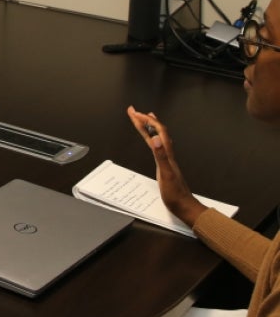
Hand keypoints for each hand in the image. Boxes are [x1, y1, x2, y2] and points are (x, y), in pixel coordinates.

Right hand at [126, 106, 207, 226]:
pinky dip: (151, 138)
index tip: (135, 113)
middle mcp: (167, 153)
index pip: (158, 130)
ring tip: (142, 118)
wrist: (184, 205)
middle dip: (144, 120)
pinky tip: (151, 139)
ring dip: (148, 126)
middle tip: (133, 111)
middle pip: (156, 131)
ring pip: (156, 137)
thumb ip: (160, 156)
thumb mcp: (166, 174)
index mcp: (166, 153)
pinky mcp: (164, 164)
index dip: (147, 120)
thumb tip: (155, 138)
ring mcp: (166, 158)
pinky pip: (156, 146)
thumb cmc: (175, 193)